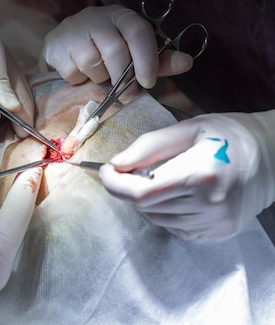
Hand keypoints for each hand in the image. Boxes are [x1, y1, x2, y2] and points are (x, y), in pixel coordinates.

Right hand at [42, 5, 192, 97]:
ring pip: (92, 63)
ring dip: (98, 78)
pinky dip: (79, 80)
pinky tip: (80, 74)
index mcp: (121, 16)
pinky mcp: (53, 45)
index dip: (146, 59)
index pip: (138, 31)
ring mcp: (71, 30)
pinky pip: (72, 72)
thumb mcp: (134, 54)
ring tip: (98, 77)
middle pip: (114, 50)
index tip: (148, 82)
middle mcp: (95, 17)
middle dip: (122, 77)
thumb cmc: (106, 52)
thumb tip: (186, 62)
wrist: (65, 45)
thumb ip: (159, 61)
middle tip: (126, 94)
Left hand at [99, 112, 274, 239]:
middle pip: (145, 207)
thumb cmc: (229, 135)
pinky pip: (173, 227)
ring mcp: (216, 223)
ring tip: (160, 177)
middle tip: (131, 169)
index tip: (104, 170)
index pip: (142, 192)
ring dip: (146, 200)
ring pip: (156, 219)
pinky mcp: (218, 233)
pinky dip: (163, 211)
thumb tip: (116, 163)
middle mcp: (210, 205)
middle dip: (128, 188)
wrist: (274, 155)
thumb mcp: (188, 129)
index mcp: (201, 174)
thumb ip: (149, 147)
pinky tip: (175, 193)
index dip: (115, 184)